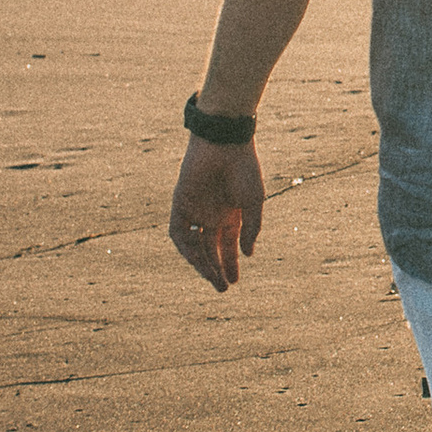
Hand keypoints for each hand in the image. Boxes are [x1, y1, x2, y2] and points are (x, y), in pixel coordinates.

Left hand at [170, 136, 263, 291]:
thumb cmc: (243, 168)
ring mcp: (195, 209)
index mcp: (230, 214)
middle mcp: (211, 214)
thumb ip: (251, 228)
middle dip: (216, 269)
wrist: (224, 143)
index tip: (234, 282)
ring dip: (201, 263)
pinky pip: (178, 231)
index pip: (227, 245)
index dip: (231, 263)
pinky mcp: (180, 203)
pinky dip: (186, 246)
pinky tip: (197, 257)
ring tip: (212, 278)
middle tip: (223, 288)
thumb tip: (248, 254)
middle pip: (210, 249)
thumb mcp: (253, 202)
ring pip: (194, 245)